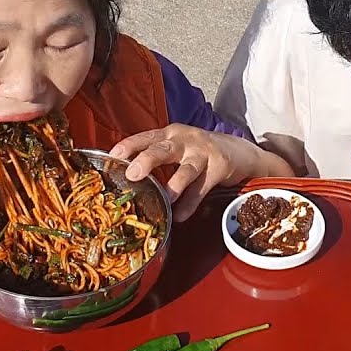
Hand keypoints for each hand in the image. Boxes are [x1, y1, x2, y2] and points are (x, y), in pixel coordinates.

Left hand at [110, 125, 290, 220]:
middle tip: (133, 174)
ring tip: (165, 198)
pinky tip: (180, 215)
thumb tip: (127, 180)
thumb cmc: (199, 151)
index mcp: (169, 135)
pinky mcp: (218, 167)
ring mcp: (203, 153)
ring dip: (174, 184)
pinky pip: (202, 188)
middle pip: (163, 149)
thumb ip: (155, 157)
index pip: (145, 137)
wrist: (238, 150)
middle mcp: (184, 140)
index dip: (129, 146)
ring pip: (186, 169)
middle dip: (147, 160)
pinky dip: (191, 203)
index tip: (113, 157)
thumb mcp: (176, 147)